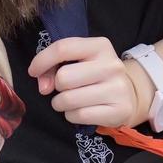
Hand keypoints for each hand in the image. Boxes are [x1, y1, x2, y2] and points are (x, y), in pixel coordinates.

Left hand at [27, 37, 152, 127]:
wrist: (128, 94)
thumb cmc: (95, 74)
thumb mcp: (79, 60)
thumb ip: (54, 66)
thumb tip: (43, 85)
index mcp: (100, 46)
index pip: (63, 48)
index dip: (42, 61)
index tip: (33, 71)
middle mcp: (111, 65)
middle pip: (63, 78)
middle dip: (56, 86)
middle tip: (64, 88)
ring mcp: (117, 89)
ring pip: (68, 99)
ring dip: (61, 103)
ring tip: (70, 100)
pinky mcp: (118, 111)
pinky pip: (78, 116)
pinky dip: (71, 115)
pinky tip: (80, 110)